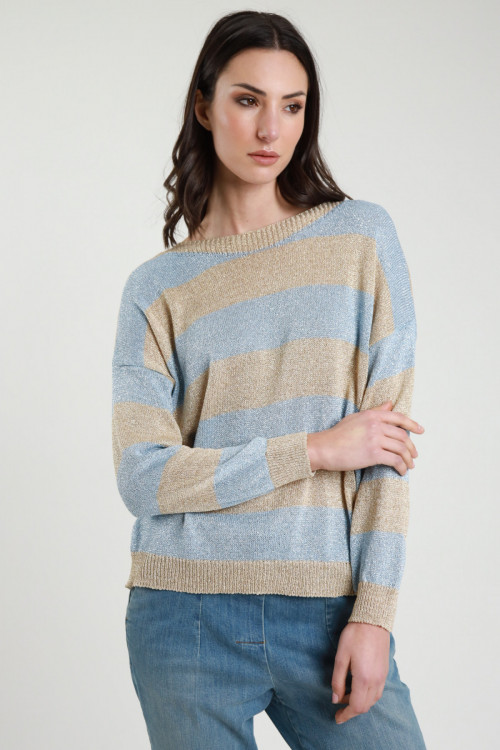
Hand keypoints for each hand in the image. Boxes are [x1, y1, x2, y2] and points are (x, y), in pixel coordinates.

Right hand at [307, 400, 423, 475]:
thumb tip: (390, 404)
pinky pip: (394, 460)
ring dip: (408, 459)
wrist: (324, 447)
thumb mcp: (357, 418)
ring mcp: (375, 439)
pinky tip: (401, 471)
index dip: (412, 424)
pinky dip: (401, 467)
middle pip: (402, 435)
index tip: (421, 430)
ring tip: (409, 465)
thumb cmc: (337, 434)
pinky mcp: (373, 454)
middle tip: (414, 455)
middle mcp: (376, 425)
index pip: (399, 418)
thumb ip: (375, 412)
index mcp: (372, 415)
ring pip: (401, 448)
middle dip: (411, 447)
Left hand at [331, 621, 389, 723]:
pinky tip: (357, 687)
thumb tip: (335, 699)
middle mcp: (376, 681)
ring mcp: (382, 676)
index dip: (346, 715)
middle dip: (351, 710)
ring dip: (359, 702)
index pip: (356, 706)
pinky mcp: (384, 671)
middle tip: (338, 708)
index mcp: (364, 679)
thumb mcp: (341, 657)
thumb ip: (337, 680)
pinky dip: (367, 695)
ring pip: (372, 700)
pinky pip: (377, 691)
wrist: (373, 620)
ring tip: (345, 695)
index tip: (336, 718)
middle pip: (365, 706)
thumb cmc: (355, 635)